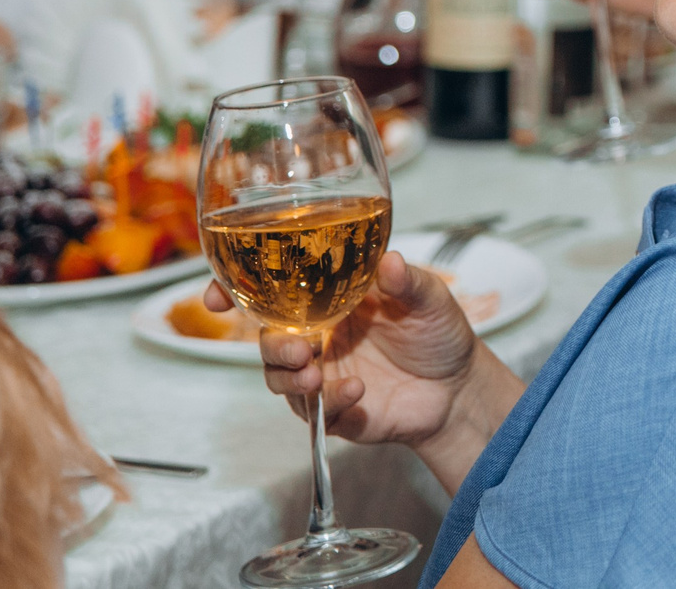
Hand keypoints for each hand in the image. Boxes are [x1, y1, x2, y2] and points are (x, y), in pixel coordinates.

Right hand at [211, 249, 513, 473]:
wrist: (459, 389)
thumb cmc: (438, 335)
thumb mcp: (430, 299)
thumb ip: (409, 282)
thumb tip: (390, 261)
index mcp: (331, 302)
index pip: (273, 294)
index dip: (237, 293)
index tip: (216, 297)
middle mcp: (319, 338)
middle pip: (269, 341)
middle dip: (271, 346)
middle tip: (299, 349)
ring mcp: (324, 376)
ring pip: (280, 379)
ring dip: (290, 378)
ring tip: (316, 375)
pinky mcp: (336, 412)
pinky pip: (316, 414)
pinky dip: (330, 404)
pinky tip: (355, 393)